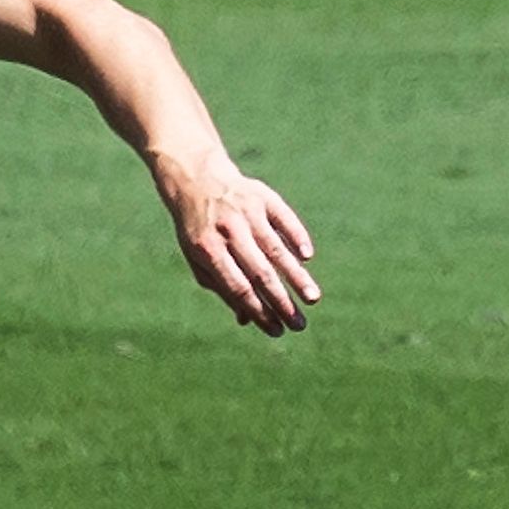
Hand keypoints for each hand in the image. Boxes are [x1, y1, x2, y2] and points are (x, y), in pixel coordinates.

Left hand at [156, 153, 322, 336]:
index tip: (276, 330)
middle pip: (259, 273)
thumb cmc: (199, 229)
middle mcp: (228, 231)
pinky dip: (297, 237)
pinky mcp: (263, 197)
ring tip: (312, 299)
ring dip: (297, 277)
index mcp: (207, 249)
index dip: (258, 311)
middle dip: (281, 302)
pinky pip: (284, 219)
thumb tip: (248, 319)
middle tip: (299, 325)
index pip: (237, 288)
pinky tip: (307, 257)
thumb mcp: (199, 257)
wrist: (196, 179)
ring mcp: (247, 213)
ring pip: (276, 250)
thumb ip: (222, 286)